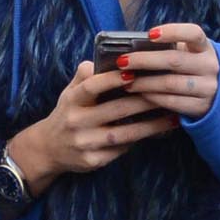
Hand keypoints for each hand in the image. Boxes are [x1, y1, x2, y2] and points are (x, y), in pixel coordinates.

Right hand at [10, 58, 178, 191]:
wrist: (48, 149)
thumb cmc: (67, 113)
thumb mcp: (69, 92)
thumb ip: (85, 75)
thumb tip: (105, 57)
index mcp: (72, 100)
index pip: (91, 87)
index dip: (112, 80)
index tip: (134, 73)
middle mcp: (76, 122)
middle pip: (114, 110)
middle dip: (143, 102)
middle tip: (166, 94)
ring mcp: (84, 143)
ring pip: (123, 134)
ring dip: (150, 126)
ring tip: (172, 118)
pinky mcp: (93, 161)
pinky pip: (121, 150)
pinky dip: (139, 141)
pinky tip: (157, 134)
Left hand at [118, 23, 219, 122]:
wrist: (219, 94)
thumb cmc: (192, 68)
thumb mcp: (189, 54)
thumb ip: (169, 49)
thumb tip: (133, 47)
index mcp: (205, 47)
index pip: (193, 34)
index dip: (172, 32)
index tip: (150, 34)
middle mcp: (210, 66)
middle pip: (174, 60)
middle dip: (144, 60)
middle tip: (122, 61)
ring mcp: (208, 87)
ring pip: (170, 83)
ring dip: (144, 82)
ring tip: (126, 80)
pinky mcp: (201, 107)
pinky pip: (172, 101)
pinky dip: (153, 97)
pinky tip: (140, 94)